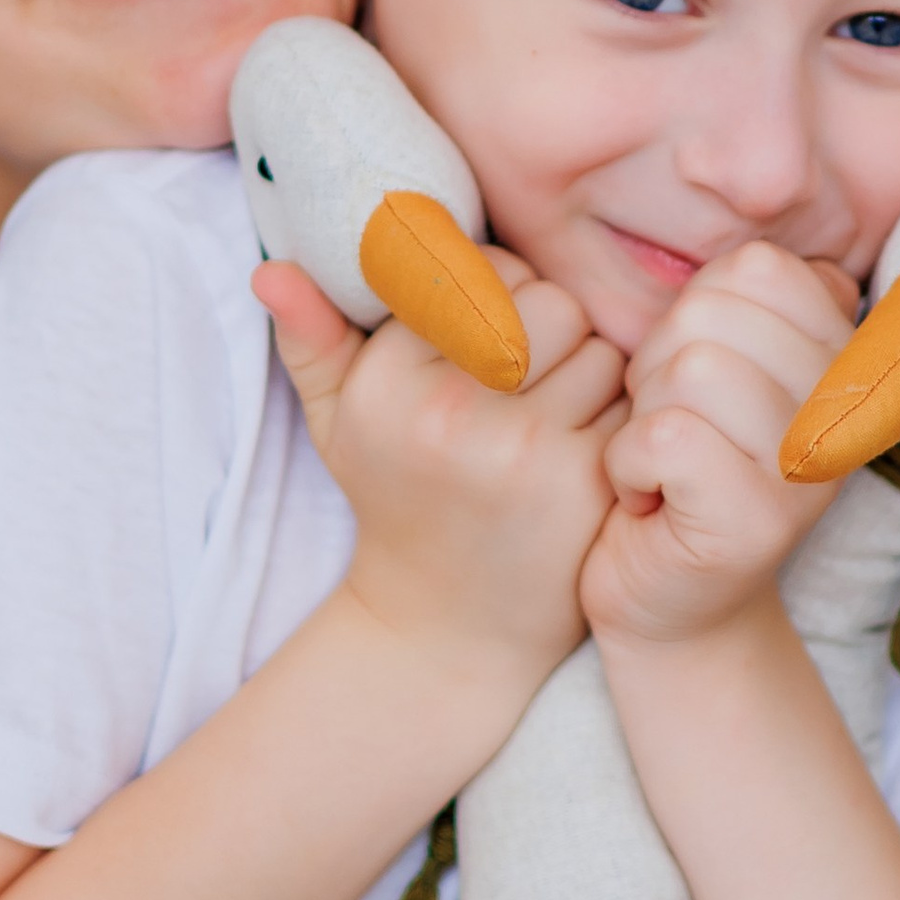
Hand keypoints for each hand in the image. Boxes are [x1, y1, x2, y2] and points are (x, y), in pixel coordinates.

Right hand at [257, 258, 623, 689]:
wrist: (447, 629)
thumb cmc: (397, 504)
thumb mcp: (336, 425)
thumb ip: (311, 339)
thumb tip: (272, 270)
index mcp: (387, 381)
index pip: (483, 273)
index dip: (504, 295)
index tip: (492, 340)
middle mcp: (448, 410)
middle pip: (550, 302)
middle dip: (553, 330)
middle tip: (534, 378)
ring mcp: (520, 448)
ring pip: (597, 348)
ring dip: (592, 373)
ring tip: (558, 413)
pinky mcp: (581, 483)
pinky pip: (627, 404)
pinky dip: (617, 420)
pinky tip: (583, 452)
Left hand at [580, 242, 857, 650]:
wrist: (668, 604)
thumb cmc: (680, 473)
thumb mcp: (718, 372)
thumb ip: (745, 304)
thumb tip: (760, 208)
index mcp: (846, 361)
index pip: (757, 268)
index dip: (695, 313)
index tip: (698, 383)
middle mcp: (847, 409)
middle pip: (715, 314)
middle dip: (659, 368)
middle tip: (674, 432)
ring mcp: (811, 468)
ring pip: (691, 370)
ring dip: (644, 419)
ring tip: (664, 466)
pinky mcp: (758, 521)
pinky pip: (663, 437)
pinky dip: (629, 468)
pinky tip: (648, 502)